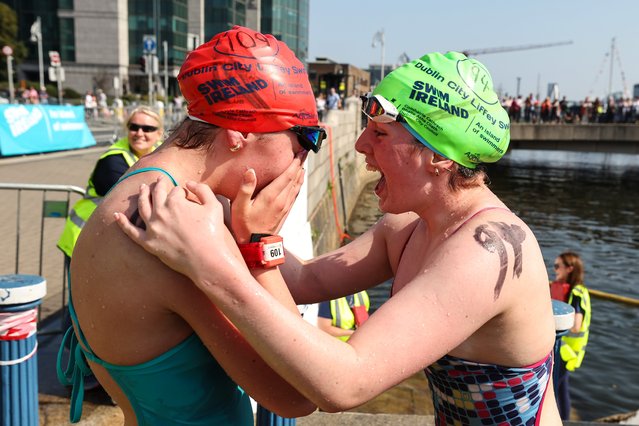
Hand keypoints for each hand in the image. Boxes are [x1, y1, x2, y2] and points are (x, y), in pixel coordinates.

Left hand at [114, 176, 237, 279]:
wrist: (206, 260)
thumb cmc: (212, 233)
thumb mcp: (214, 206)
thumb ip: (202, 189)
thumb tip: (188, 183)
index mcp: (175, 202)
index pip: (176, 191)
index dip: (182, 192)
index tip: (187, 195)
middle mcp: (160, 212)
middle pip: (157, 194)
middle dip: (158, 185)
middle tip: (159, 180)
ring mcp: (152, 228)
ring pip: (142, 207)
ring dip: (142, 196)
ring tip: (142, 188)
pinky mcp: (148, 243)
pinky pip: (131, 232)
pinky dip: (122, 223)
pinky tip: (116, 215)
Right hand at [231, 150, 306, 242]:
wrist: (255, 244)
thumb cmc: (245, 225)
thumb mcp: (240, 207)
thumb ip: (245, 188)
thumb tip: (250, 171)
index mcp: (271, 196)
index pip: (286, 176)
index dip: (294, 163)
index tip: (300, 153)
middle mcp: (281, 200)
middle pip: (294, 179)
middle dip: (299, 165)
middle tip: (304, 154)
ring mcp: (285, 207)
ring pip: (296, 187)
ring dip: (300, 175)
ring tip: (303, 165)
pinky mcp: (285, 212)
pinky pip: (294, 195)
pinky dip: (298, 186)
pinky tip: (298, 183)